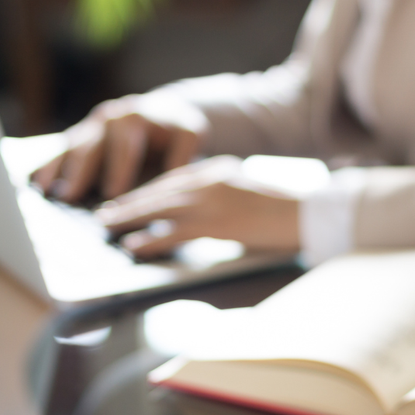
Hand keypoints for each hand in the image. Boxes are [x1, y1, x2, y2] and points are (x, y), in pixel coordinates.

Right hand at [31, 93, 208, 202]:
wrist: (164, 109)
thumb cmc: (177, 129)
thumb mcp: (189, 136)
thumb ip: (181, 156)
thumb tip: (173, 181)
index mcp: (136, 118)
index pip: (126, 146)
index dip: (118, 168)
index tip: (113, 192)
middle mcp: (109, 118)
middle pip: (91, 146)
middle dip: (80, 172)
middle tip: (70, 196)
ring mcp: (91, 125)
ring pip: (71, 147)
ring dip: (56, 169)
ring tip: (43, 190)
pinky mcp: (80, 135)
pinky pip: (60, 149)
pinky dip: (47, 165)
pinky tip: (34, 183)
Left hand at [96, 155, 299, 259]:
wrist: (309, 214)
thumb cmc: (286, 211)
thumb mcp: (249, 193)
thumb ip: (223, 195)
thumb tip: (200, 213)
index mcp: (218, 169)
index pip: (173, 178)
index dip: (146, 191)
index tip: (126, 199)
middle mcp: (211, 178)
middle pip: (159, 189)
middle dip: (130, 201)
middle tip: (104, 212)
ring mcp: (212, 199)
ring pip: (159, 207)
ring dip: (129, 217)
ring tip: (107, 226)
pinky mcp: (217, 221)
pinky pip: (174, 230)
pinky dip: (151, 238)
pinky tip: (134, 245)